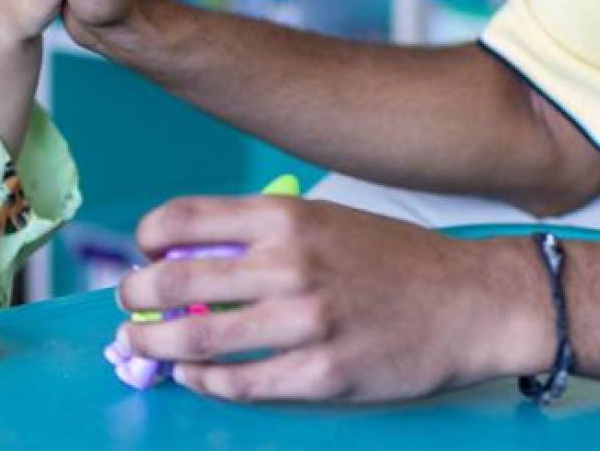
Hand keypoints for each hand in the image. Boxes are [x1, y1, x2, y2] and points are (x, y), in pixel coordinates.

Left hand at [114, 196, 553, 402]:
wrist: (469, 300)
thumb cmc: (396, 258)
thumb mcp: (331, 221)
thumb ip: (268, 236)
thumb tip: (198, 258)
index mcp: (290, 216)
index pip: (188, 217)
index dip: (151, 235)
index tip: (144, 249)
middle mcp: (291, 263)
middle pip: (179, 279)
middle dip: (138, 294)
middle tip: (130, 304)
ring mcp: (304, 322)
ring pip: (197, 340)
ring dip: (156, 347)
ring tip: (142, 347)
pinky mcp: (320, 374)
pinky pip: (240, 383)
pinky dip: (206, 383)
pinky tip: (199, 378)